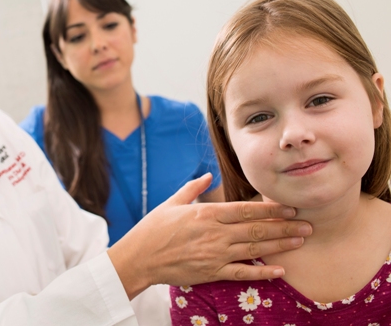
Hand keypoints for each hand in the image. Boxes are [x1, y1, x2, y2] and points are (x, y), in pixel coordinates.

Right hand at [107, 173, 311, 299]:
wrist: (139, 257)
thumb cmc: (153, 229)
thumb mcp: (172, 203)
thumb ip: (193, 188)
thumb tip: (208, 174)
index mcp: (206, 214)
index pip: (246, 210)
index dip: (271, 209)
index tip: (290, 207)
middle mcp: (215, 233)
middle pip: (257, 230)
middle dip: (285, 227)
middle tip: (308, 225)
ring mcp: (215, 254)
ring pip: (254, 249)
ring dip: (280, 245)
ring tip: (300, 241)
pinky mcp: (211, 272)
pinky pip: (242, 273)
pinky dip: (262, 273)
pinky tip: (280, 271)